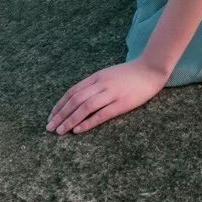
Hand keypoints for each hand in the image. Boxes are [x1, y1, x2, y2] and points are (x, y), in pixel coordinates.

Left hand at [46, 59, 168, 134]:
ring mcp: (111, 93)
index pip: (72, 91)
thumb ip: (94, 85)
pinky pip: (102, 114)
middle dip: (60, 114)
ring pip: (85, 107)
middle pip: (75, 99)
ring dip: (70, 120)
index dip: (59, 105)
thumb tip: (78, 99)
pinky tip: (78, 130)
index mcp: (96, 77)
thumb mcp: (108, 75)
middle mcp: (101, 84)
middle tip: (49, 128)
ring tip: (59, 131)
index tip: (51, 117)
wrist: (151, 69)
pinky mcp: (122, 103)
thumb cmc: (130, 74)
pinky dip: (88, 122)